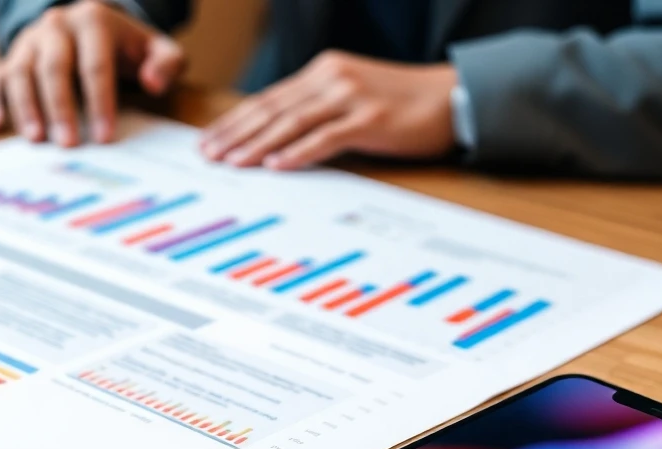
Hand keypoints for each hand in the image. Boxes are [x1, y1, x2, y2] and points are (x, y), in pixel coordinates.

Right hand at [0, 0, 184, 146]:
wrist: (94, 27)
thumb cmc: (129, 48)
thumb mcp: (157, 49)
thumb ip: (166, 63)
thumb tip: (153, 84)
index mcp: (93, 20)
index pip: (95, 64)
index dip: (100, 102)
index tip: (105, 137)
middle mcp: (57, 25)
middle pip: (54, 67)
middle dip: (61, 107)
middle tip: (68, 144)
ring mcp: (30, 41)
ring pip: (22, 72)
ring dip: (27, 107)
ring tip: (36, 139)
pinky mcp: (12, 57)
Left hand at [199, 52, 458, 170]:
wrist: (452, 96)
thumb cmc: (404, 102)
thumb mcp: (354, 96)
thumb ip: (320, 108)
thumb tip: (281, 135)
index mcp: (323, 71)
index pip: (270, 98)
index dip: (236, 120)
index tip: (210, 139)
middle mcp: (331, 78)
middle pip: (272, 109)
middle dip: (236, 133)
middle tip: (208, 154)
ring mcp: (351, 96)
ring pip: (292, 122)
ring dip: (257, 144)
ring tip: (232, 162)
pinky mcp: (370, 118)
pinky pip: (326, 137)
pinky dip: (298, 152)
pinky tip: (276, 165)